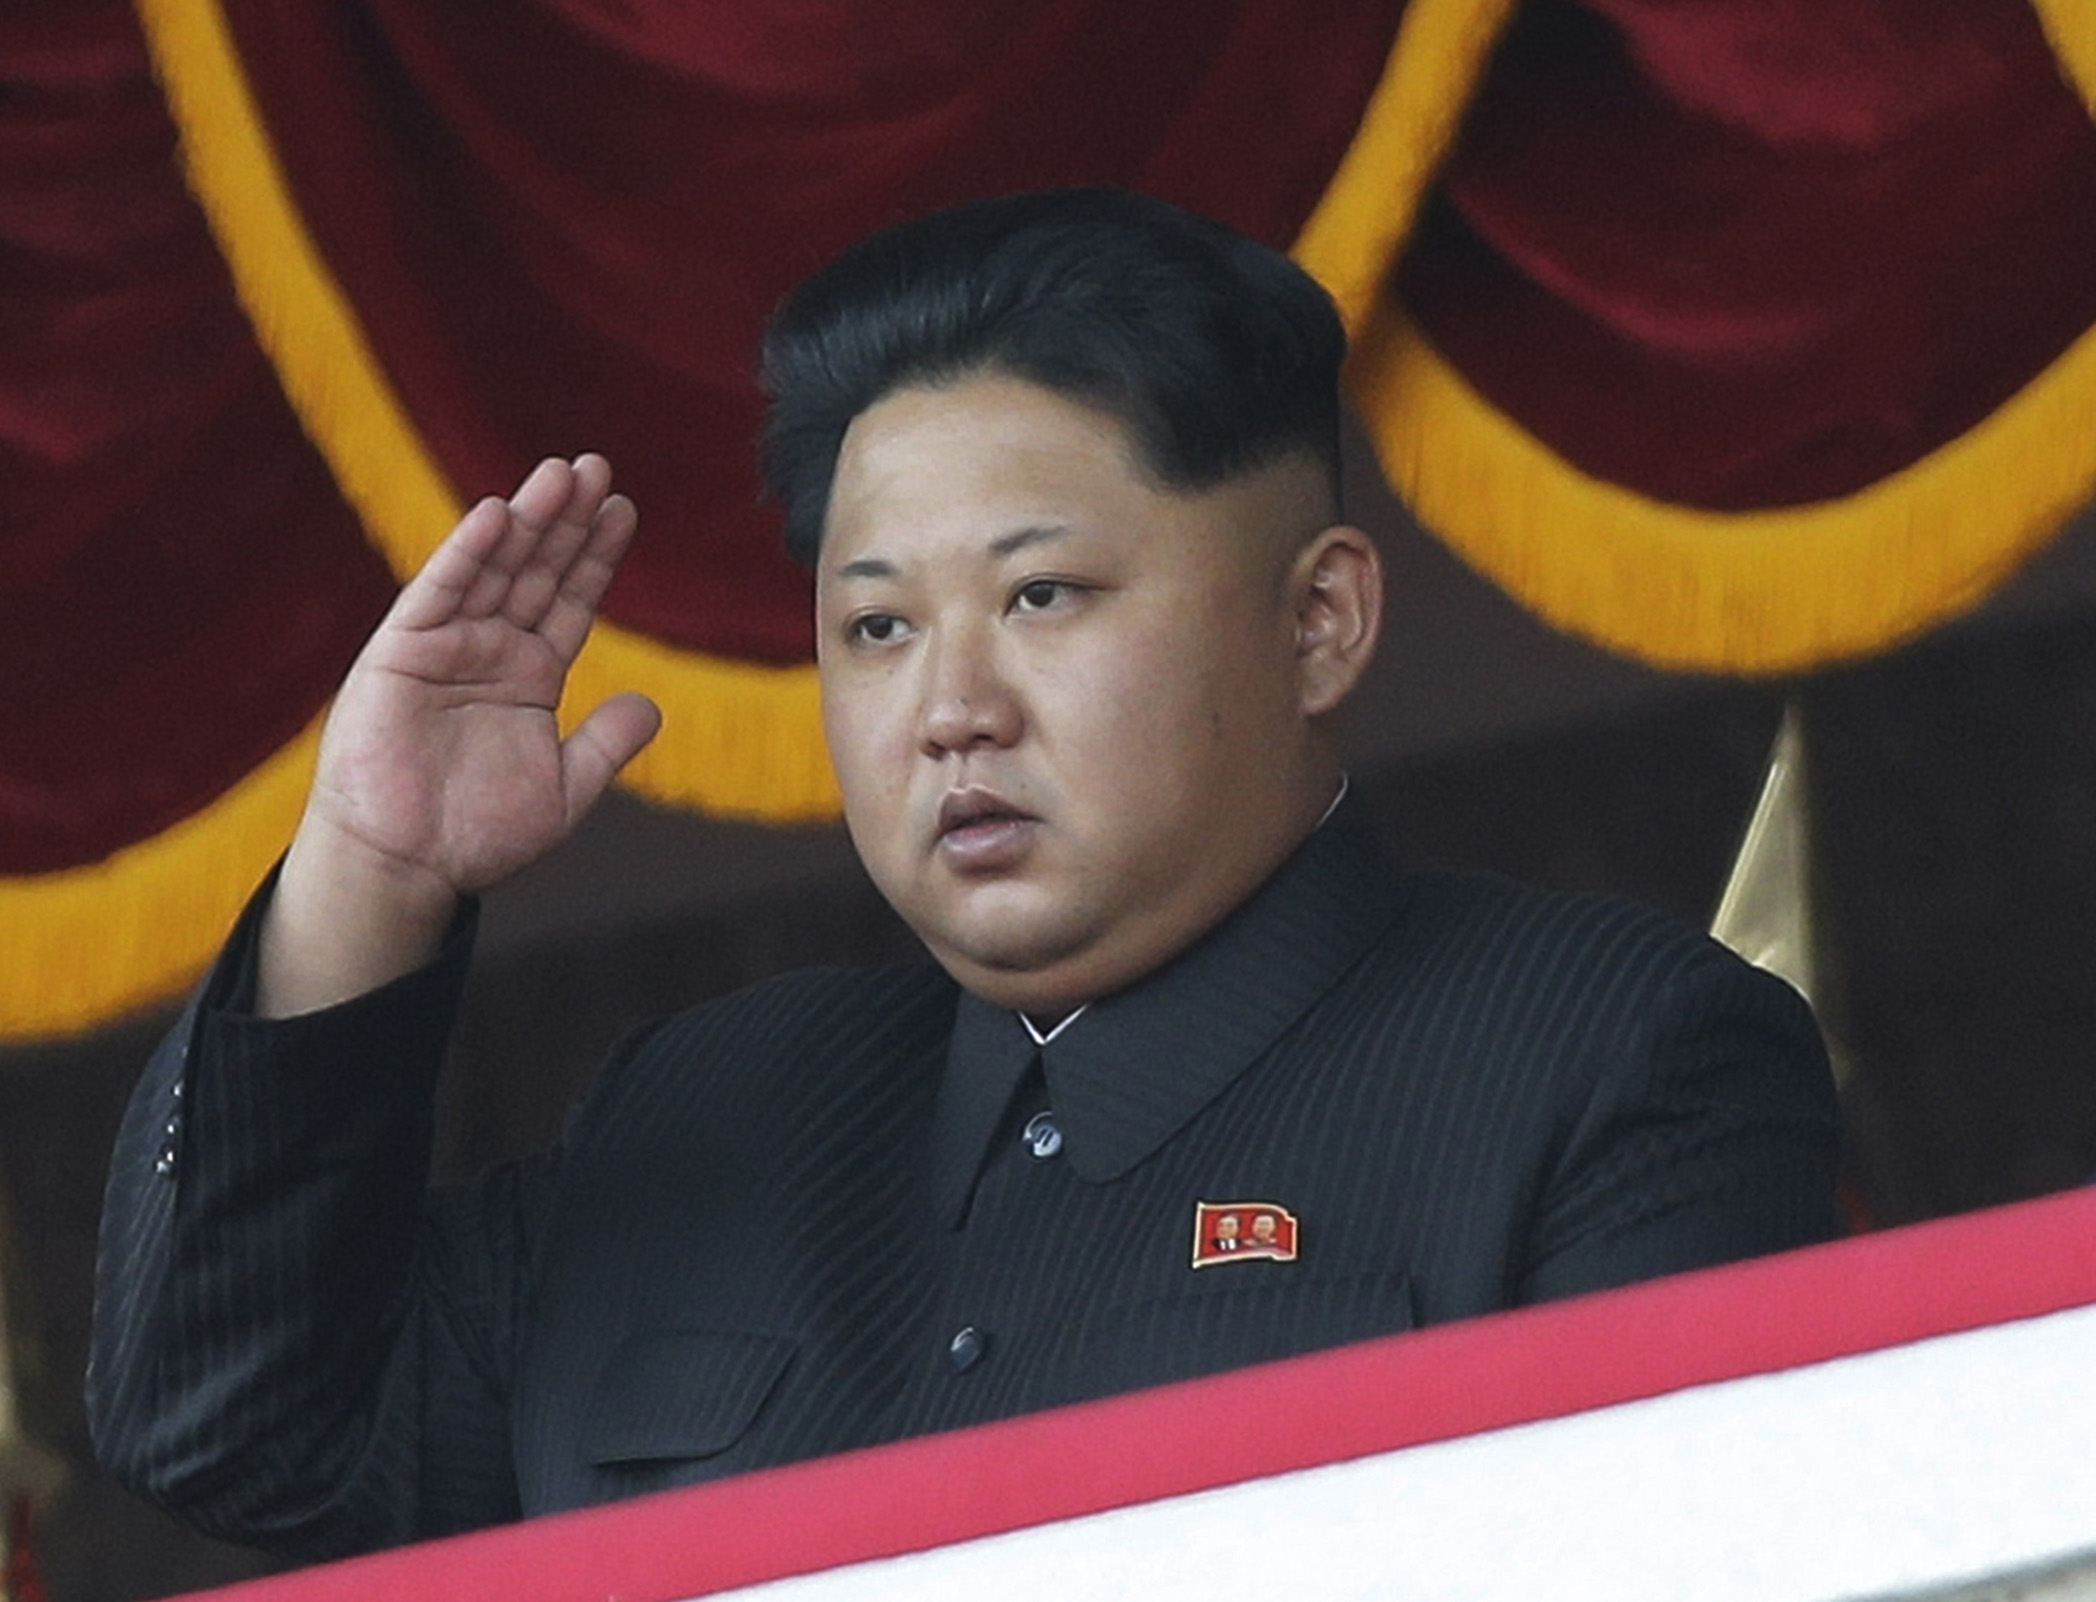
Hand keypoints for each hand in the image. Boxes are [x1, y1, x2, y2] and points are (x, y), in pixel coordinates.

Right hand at [260, 456, 661, 1013]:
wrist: (406, 867)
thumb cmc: (476, 836)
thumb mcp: (565, 790)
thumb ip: (606, 744)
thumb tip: (652, 705)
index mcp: (528, 677)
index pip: (570, 602)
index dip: (595, 557)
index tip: (624, 509)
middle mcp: (488, 652)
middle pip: (536, 571)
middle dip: (566, 521)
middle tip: (598, 467)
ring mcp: (444, 648)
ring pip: (493, 570)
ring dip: (527, 520)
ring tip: (561, 473)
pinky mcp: (400, 655)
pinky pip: (439, 594)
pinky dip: (467, 553)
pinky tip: (498, 514)